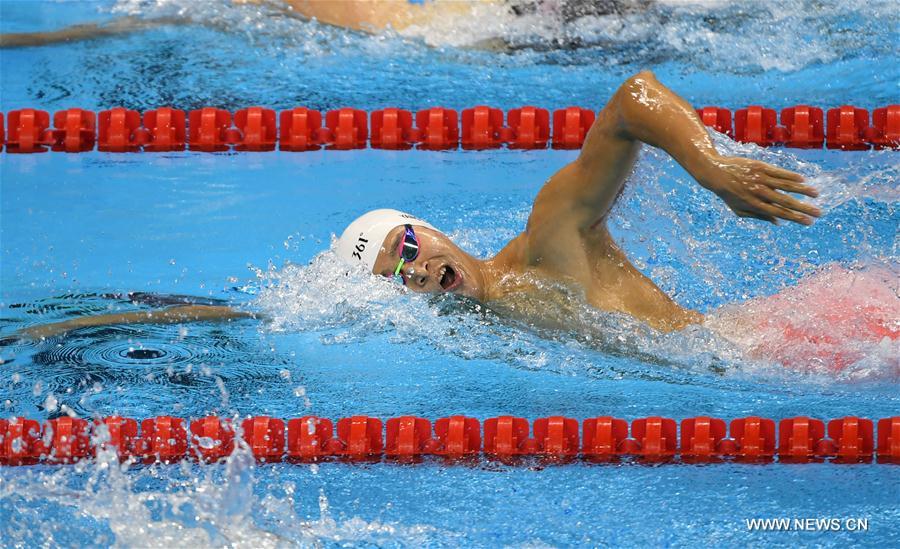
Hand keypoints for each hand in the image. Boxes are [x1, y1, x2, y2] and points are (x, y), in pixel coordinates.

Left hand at [695, 155, 820, 224]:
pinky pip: (779, 172)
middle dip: (803, 208)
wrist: (716, 172)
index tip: (809, 222)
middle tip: (819, 213)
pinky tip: (803, 180)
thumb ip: (758, 216)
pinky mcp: (760, 167)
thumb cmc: (728, 194)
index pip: (779, 213)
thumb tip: (778, 222)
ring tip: (816, 194)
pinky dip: (791, 176)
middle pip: (785, 202)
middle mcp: (759, 193)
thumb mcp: (739, 210)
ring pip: (785, 186)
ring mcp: (760, 179)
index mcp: (754, 205)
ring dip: (802, 191)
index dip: (795, 218)